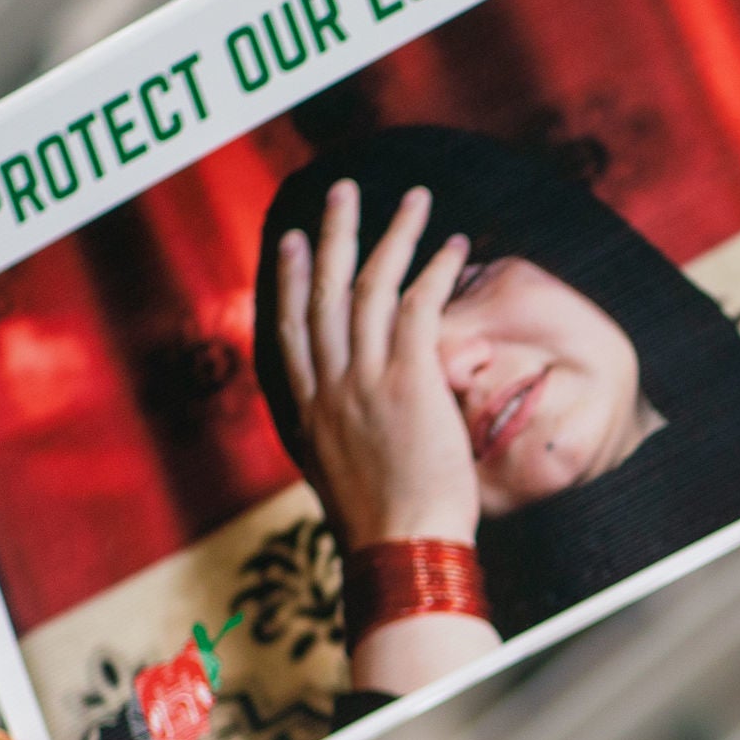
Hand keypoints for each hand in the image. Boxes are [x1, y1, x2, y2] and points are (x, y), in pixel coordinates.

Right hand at [274, 180, 478, 550]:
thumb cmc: (383, 528)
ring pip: (371, 287)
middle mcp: (329, 385)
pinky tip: (453, 243)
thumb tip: (342, 431)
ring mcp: (365, 380)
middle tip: (341, 190)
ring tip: (414, 198)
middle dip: (332, 234)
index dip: (286, 279)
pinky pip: (421, 308)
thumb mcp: (340, 478)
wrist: (401, 549)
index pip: (290, 328)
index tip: (286, 240)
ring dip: (393, 235)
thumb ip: (338, 439)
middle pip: (322, 291)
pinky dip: (436, 270)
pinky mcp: (408, 381)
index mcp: (308, 409)